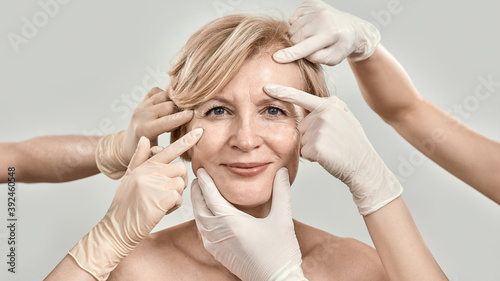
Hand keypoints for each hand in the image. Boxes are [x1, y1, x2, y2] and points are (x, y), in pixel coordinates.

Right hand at [69, 128, 202, 280]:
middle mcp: (150, 172)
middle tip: (167, 192)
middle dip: (178, 180)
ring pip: (181, 183)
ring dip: (175, 195)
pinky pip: (179, 198)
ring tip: (159, 202)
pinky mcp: (162, 199)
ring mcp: (156, 185)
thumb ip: (139, 158)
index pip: (168, 150)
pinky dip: (173, 207)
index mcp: (144, 166)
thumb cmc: (124, 204)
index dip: (186, 141)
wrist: (117, 227)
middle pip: (180, 168)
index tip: (199, 131)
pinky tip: (159, 211)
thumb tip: (144, 139)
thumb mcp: (128, 178)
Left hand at [96, 87, 193, 178]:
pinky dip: (165, 95)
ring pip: (164, 95)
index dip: (182, 117)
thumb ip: (170, 149)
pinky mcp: (142, 101)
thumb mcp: (156, 155)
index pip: (167, 120)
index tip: (193, 115)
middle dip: (180, 110)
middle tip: (188, 117)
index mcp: (145, 129)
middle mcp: (142, 114)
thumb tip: (186, 142)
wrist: (126, 146)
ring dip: (174, 101)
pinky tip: (168, 104)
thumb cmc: (143, 153)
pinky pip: (157, 91)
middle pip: (169, 105)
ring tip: (179, 111)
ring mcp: (141, 106)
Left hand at [191, 168, 306, 280]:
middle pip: (200, 208)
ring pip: (199, 221)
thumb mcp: (283, 220)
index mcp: (232, 223)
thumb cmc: (280, 255)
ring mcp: (217, 246)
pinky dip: (201, 221)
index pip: (211, 196)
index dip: (205, 182)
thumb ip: (281, 193)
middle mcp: (220, 234)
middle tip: (198, 179)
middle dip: (197, 192)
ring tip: (200, 194)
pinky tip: (206, 218)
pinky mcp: (220, 254)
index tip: (201, 170)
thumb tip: (282, 172)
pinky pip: (203, 234)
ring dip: (197, 206)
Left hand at [264, 84, 401, 215]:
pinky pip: (304, 152)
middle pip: (300, 126)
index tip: (266, 87)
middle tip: (331, 143)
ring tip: (331, 149)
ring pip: (301, 140)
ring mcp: (320, 129)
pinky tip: (328, 157)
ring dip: (311, 148)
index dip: (282, 92)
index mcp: (330, 104)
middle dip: (310, 137)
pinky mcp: (316, 145)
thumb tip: (310, 108)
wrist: (365, 165)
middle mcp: (324, 113)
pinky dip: (313, 158)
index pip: (301, 97)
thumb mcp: (345, 119)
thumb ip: (327, 111)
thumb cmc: (353, 145)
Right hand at [273, 0, 380, 65]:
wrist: (351, 28)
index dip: (290, 54)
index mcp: (330, 33)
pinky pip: (293, 19)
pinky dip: (297, 26)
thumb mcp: (333, 59)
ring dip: (297, 35)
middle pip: (295, 38)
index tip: (277, 58)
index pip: (305, 47)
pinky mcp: (311, 3)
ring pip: (292, 28)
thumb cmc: (341, 46)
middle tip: (308, 47)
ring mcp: (316, 8)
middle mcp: (323, 18)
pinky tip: (309, 27)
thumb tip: (298, 53)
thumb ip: (315, 58)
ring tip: (310, 37)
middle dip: (297, 45)